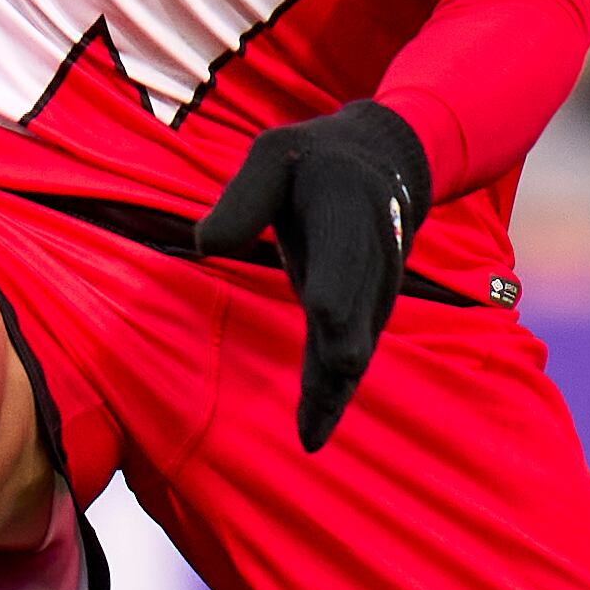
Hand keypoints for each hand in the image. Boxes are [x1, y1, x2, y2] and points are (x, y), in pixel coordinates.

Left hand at [195, 100, 431, 452]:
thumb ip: (243, 198)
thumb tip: (203, 245)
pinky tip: (313, 433)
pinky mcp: (365, 315)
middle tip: (332, 381)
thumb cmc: (314, 160)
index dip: (336, 283)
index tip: (324, 315)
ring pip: (355, 345)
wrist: (386, 167)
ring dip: (335, 389)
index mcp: (346, 206)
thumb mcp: (274, 154)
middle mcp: (371, 255)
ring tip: (311, 434)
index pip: (343, 253)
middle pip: (357, 310)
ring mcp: (374, 289)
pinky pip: (349, 358)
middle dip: (341, 349)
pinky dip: (333, 395)